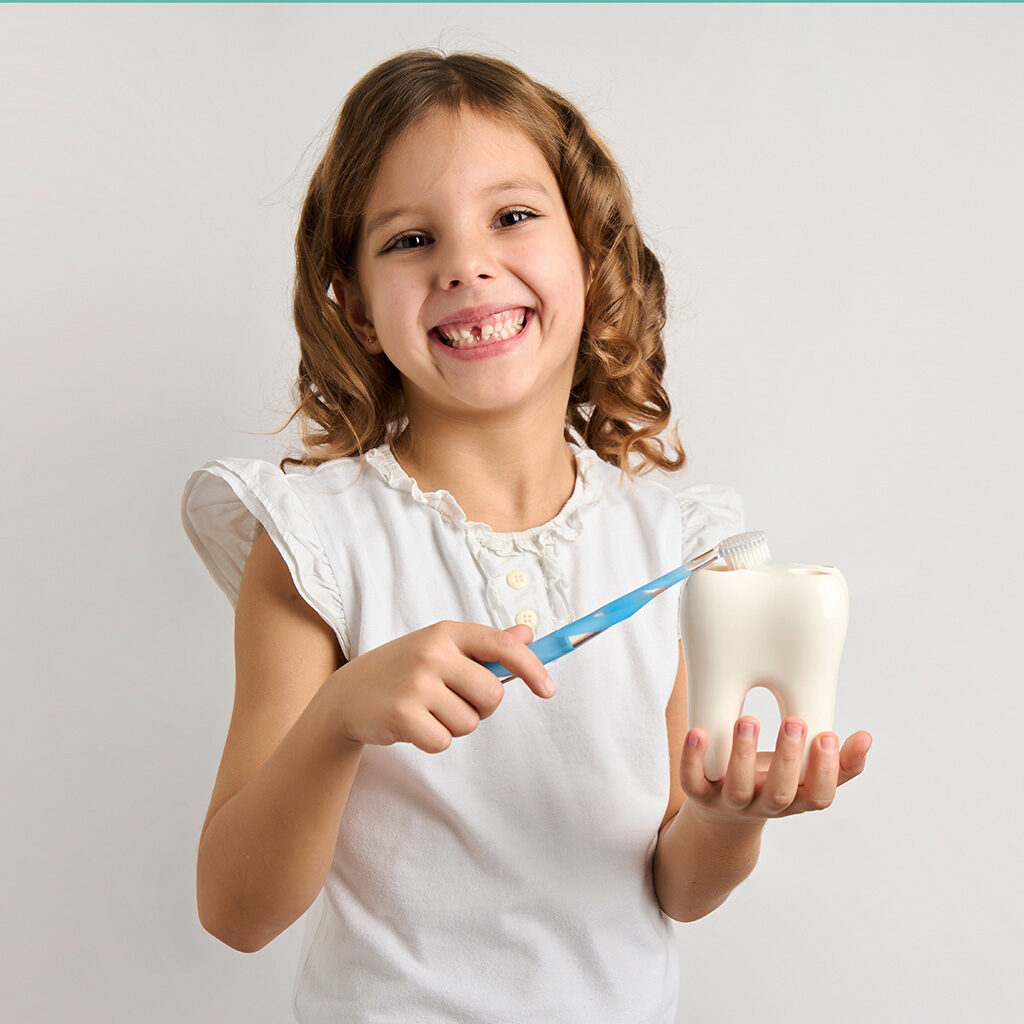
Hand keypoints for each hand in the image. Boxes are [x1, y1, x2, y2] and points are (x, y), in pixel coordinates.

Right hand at [323, 622, 552, 752]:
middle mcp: (432, 653)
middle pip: (492, 695)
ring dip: (454, 725)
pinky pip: (444, 741)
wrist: (347, 695)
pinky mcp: (403, 715)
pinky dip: (433, 740)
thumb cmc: (403, 670)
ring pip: (470, 722)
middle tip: (452, 700)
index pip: (501, 646)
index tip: (549, 689)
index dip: (532, 667)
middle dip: (480, 707)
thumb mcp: (440, 647)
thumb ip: (485, 644)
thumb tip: (528, 635)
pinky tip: (412, 725)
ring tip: (427, 710)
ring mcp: (416, 683)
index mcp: (446, 632)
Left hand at [680, 716, 871, 826]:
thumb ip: (839, 762)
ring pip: (737, 787)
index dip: (824, 772)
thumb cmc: (773, 782)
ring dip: (743, 754)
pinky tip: (697, 732)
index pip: (817, 797)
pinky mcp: (698, 795)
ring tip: (748, 719)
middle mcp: (764, 805)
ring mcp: (729, 803)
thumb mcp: (806, 776)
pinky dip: (692, 758)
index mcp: (795, 800)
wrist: (724, 815)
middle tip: (793, 722)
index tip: (827, 736)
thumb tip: (867, 738)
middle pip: (779, 793)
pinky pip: (692, 781)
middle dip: (787, 759)